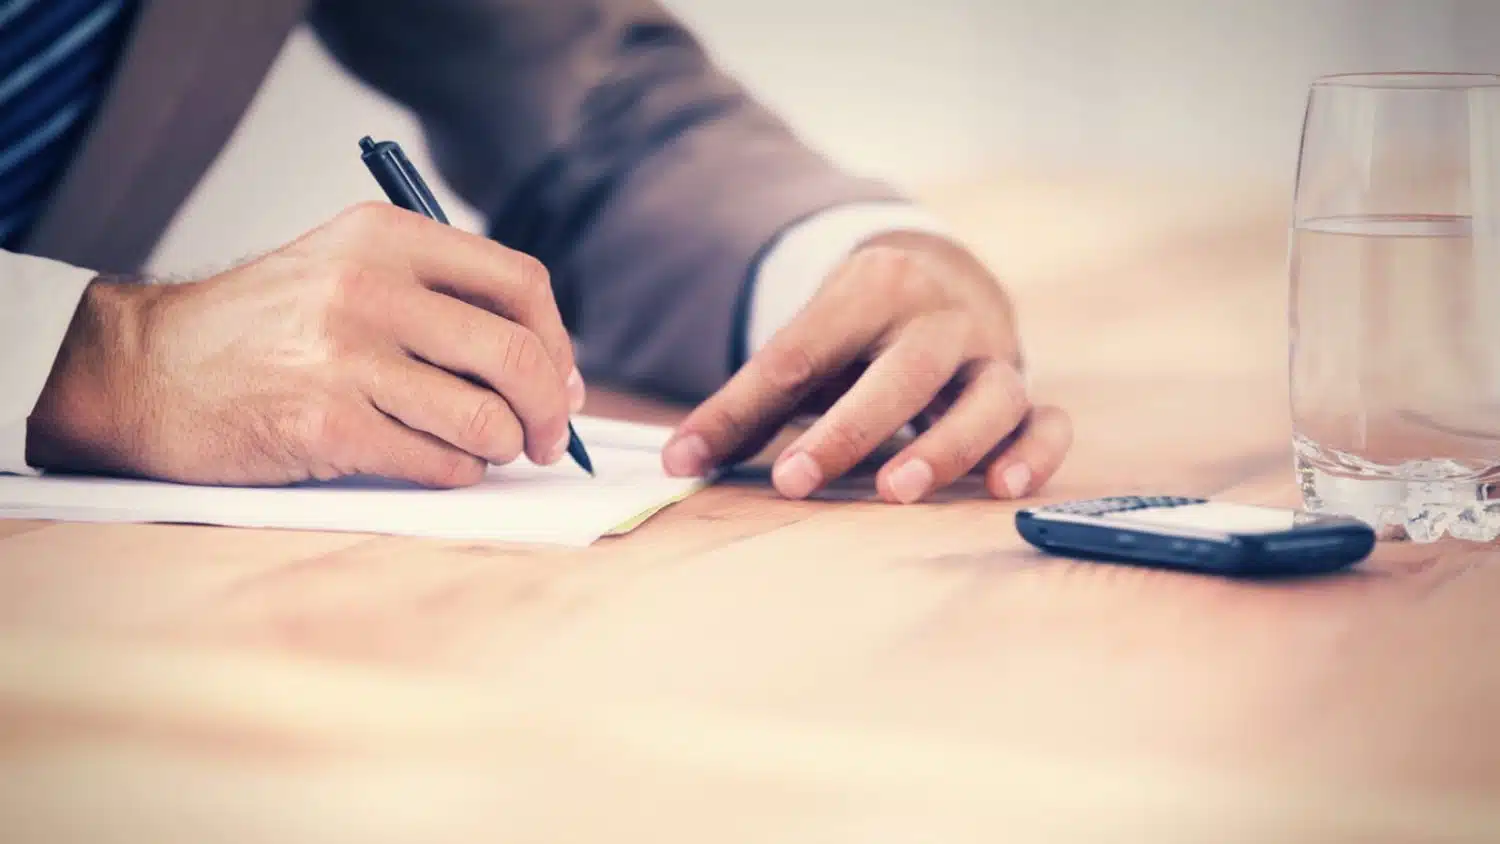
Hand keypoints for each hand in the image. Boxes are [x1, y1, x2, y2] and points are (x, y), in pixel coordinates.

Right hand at [27, 203, 584, 487]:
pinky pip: (438, 464)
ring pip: (485, 419)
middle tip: (545, 439)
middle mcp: (370, 289)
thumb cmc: (263, 328)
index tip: (560, 379)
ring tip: (481, 450)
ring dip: (499, 448)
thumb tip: (551, 368)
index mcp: (386, 238)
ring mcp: (346, 358)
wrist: (148, 369)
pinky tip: (434, 464)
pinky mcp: (326, 427)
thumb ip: (439, 298)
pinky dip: (455, 474)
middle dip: (549, 411)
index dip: (559, 341)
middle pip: (517, 355)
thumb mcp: (347, 269)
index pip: (520, 283)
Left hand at [662, 231, 1070, 502]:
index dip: (753, 408)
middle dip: (850, 426)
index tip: (705, 458)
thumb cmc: (861, 334)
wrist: (943, 284)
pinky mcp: (1026, 390)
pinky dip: (1034, 452)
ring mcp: (993, 353)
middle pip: (904, 369)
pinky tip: (1003, 490)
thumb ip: (747, 405)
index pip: (805, 350)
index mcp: (872, 286)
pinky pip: (1046, 420)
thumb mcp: (807, 350)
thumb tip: (679, 462)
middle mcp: (941, 316)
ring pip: (988, 394)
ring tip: (896, 492)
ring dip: (947, 445)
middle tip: (800, 480)